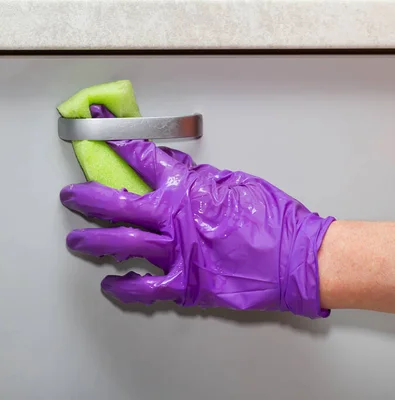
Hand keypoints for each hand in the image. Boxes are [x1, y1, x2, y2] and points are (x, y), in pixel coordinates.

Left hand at [60, 140, 334, 317]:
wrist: (296, 256)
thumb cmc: (274, 219)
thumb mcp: (238, 183)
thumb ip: (202, 178)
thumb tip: (179, 170)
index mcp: (188, 187)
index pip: (141, 156)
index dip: (114, 139)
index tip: (97, 127)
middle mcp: (175, 218)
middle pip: (116, 203)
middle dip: (86, 196)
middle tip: (72, 194)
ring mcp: (177, 253)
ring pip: (120, 244)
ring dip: (92, 242)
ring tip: (76, 241)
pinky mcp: (186, 284)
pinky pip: (143, 287)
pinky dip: (123, 287)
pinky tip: (112, 284)